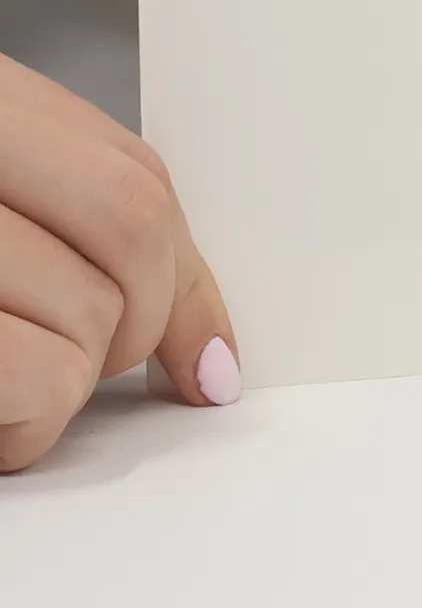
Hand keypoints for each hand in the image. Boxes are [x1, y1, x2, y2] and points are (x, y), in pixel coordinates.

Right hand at [0, 52, 237, 470]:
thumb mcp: (4, 198)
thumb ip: (91, 239)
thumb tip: (214, 363)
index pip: (139, 180)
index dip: (186, 279)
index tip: (213, 363)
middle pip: (135, 231)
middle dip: (136, 326)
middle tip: (74, 371)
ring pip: (90, 318)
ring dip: (62, 388)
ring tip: (3, 389)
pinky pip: (37, 377)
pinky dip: (25, 426)